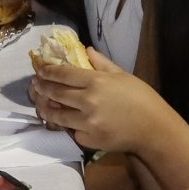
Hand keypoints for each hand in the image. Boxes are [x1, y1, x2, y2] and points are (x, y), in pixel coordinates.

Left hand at [28, 49, 172, 153]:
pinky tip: (59, 120)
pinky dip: (65, 125)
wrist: (153, 129)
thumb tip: (86, 50)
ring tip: (40, 103)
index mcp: (97, 82)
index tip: (40, 70)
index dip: (49, 71)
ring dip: (46, 108)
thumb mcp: (123, 75)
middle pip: (57, 93)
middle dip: (43, 87)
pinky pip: (71, 130)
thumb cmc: (141, 99)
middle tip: (36, 84)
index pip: (64, 74)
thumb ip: (101, 63)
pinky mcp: (88, 139)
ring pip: (58, 114)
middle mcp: (88, 101)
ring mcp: (87, 122)